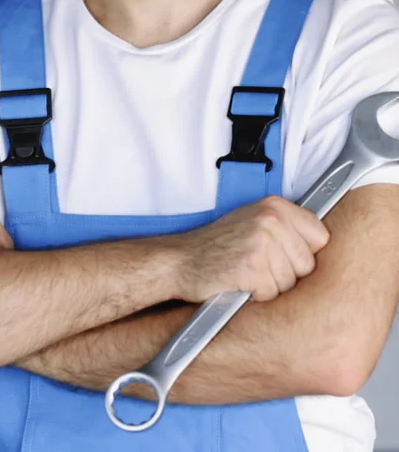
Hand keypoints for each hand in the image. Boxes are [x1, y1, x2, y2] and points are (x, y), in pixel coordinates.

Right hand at [175, 195, 329, 302]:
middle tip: (259, 266)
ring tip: (247, 273)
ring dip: (271, 287)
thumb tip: (323, 249)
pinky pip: (271, 294)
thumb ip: (287, 229)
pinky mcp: (252, 268)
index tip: (287, 258)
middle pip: (308, 264)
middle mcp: (272, 220)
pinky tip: (239, 283)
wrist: (180, 260)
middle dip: (288, 274)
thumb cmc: (218, 246)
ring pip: (291, 283)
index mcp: (276, 206)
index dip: (305, 254)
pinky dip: (256, 296)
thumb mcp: (254, 223)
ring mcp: (262, 242)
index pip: (321, 237)